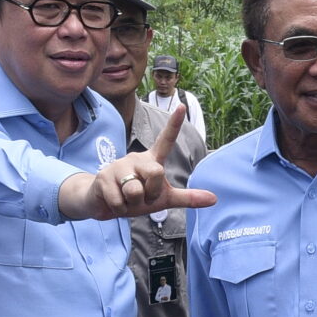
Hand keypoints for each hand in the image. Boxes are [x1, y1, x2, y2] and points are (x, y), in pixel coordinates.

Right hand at [62, 103, 217, 219]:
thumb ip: (187, 198)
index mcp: (152, 161)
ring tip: (125, 199)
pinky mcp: (104, 177)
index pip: (166, 141)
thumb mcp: (163, 199)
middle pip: (156, 174)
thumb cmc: (135, 197)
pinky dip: (119, 209)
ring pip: (135, 191)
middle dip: (151, 193)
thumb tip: (214, 198)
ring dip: (133, 204)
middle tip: (142, 198)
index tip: (182, 106)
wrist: (102, 203)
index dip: (174, 124)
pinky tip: (113, 202)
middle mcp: (136, 158)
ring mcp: (118, 165)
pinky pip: (120, 201)